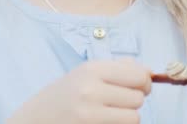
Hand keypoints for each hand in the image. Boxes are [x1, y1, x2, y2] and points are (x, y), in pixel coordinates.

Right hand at [8, 58, 150, 123]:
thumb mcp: (88, 72)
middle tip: (119, 101)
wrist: (36, 118)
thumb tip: (151, 72)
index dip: (144, 83)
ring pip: (134, 118)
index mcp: (92, 69)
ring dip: (128, 117)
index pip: (139, 76)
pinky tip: (104, 122)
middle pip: (138, 98)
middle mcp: (90, 90)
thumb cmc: (68, 93)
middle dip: (133, 101)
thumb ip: (120, 68)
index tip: (138, 87)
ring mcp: (88, 114)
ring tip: (111, 113)